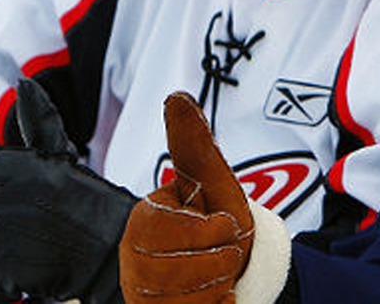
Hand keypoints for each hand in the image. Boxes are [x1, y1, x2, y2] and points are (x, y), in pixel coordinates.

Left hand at [0, 77, 135, 302]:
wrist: (118, 253)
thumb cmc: (94, 203)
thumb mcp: (65, 156)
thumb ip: (39, 120)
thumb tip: (23, 82)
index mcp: (18, 168)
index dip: (13, 178)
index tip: (40, 189)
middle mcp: (5, 200)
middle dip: (9, 208)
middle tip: (45, 216)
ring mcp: (1, 238)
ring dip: (12, 241)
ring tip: (45, 239)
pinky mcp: (3, 273)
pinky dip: (13, 274)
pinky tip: (40, 263)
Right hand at [120, 92, 254, 303]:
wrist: (247, 266)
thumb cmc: (225, 220)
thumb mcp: (214, 180)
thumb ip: (193, 144)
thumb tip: (176, 96)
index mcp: (143, 220)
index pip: (159, 229)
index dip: (205, 229)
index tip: (224, 222)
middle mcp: (133, 259)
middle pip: (166, 270)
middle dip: (215, 258)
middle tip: (226, 250)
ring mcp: (142, 293)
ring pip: (176, 299)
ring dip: (216, 283)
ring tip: (222, 271)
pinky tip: (220, 296)